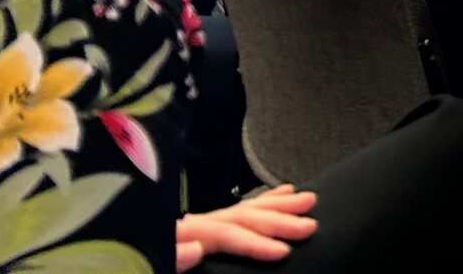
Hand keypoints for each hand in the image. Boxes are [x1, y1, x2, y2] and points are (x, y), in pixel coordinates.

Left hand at [177, 186, 317, 269]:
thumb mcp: (153, 270)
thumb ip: (169, 258)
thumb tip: (195, 247)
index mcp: (177, 237)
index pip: (222, 233)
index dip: (254, 241)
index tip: (284, 251)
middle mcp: (189, 229)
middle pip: (238, 215)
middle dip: (276, 218)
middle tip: (309, 224)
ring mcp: (195, 231)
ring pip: (241, 210)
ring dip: (276, 206)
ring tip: (307, 201)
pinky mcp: (200, 238)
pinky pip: (235, 215)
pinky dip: (260, 204)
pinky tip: (279, 196)